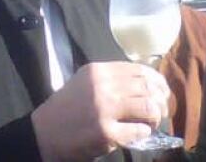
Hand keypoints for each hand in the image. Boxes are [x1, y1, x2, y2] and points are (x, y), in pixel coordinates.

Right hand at [31, 61, 169, 160]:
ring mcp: (104, 109)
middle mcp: (103, 86)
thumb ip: (112, 79)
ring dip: (155, 117)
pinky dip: (143, 133)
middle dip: (160, 100)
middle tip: (160, 110)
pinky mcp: (105, 132)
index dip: (156, 81)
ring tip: (151, 123)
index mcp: (99, 71)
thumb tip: (147, 83)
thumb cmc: (67, 108)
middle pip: (147, 87)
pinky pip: (138, 131)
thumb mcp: (86, 82)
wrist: (44, 132)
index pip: (139, 70)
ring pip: (148, 107)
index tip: (161, 91)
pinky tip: (137, 134)